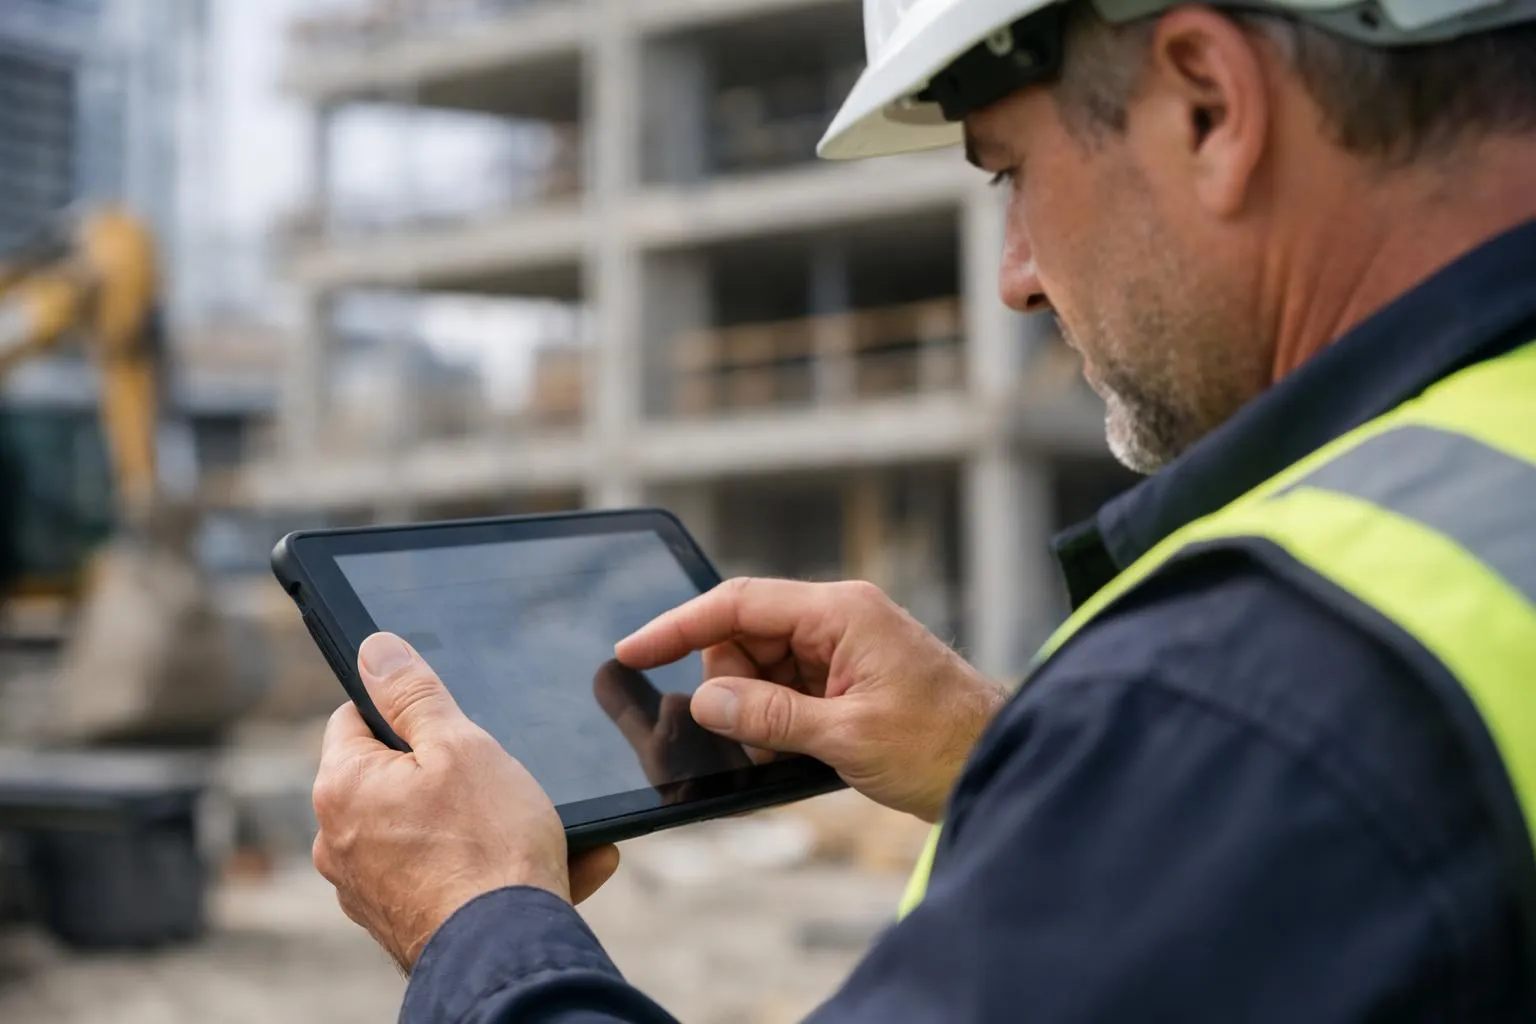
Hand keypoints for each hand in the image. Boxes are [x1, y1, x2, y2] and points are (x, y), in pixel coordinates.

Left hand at [312, 632, 619, 971]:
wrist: (508, 953)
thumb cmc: (487, 846)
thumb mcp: (461, 745)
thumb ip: (414, 693)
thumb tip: (375, 649)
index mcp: (342, 787)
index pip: (355, 717)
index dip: (405, 706)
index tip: (449, 717)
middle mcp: (339, 841)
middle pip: (394, 775)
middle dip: (452, 769)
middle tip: (501, 773)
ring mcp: (369, 889)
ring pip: (430, 829)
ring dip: (483, 821)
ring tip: (541, 823)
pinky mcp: (404, 922)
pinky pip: (449, 877)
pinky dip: (491, 866)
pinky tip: (555, 864)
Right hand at [616, 579, 1008, 822]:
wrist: (1001, 764)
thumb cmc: (944, 743)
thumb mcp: (847, 736)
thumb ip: (770, 716)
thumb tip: (706, 700)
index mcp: (841, 613)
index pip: (738, 603)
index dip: (679, 625)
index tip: (632, 650)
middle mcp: (839, 620)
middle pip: (744, 639)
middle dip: (734, 690)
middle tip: (760, 741)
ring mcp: (844, 650)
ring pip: (761, 670)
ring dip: (760, 714)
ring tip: (799, 752)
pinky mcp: (848, 680)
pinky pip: (787, 691)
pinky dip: (780, 724)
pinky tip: (805, 752)